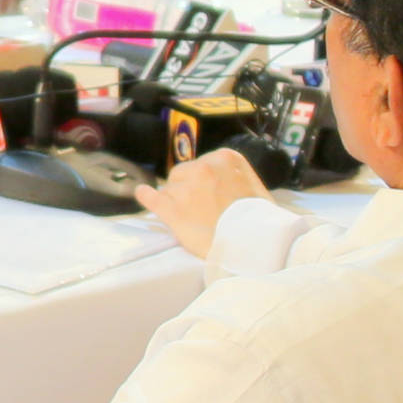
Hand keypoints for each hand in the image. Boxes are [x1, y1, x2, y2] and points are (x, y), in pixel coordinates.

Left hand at [142, 147, 267, 259]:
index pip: (203, 164)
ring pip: (170, 189)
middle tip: (199, 210)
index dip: (203, 182)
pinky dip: (145, 196)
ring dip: (176, 201)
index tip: (207, 195)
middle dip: (187, 189)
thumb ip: (235, 178)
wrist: (253, 244)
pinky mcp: (172, 208)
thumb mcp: (255, 187)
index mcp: (226, 158)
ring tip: (189, 218)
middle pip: (183, 174)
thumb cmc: (261, 220)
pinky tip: (141, 194)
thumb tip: (226, 182)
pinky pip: (151, 197)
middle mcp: (204, 167)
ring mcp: (186, 187)